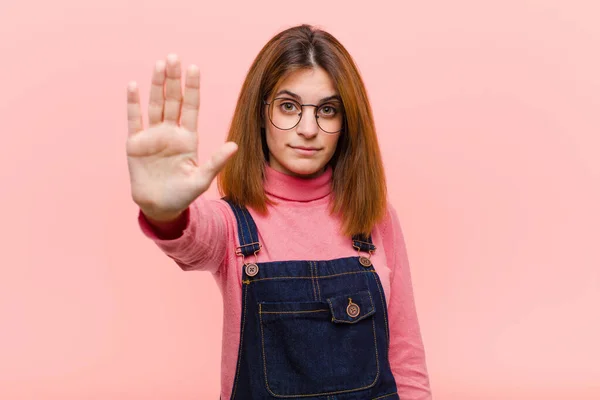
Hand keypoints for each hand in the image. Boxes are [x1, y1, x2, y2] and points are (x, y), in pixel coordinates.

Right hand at [126, 54, 237, 220]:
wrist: (159, 207)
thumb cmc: (183, 194)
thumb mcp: (202, 179)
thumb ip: (216, 162)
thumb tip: (235, 146)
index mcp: (188, 138)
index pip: (191, 107)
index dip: (192, 88)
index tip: (194, 68)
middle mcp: (171, 132)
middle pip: (172, 100)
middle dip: (173, 79)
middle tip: (174, 57)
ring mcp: (153, 136)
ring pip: (155, 104)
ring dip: (156, 85)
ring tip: (159, 65)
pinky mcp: (135, 143)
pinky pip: (134, 119)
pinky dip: (133, 103)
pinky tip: (134, 86)